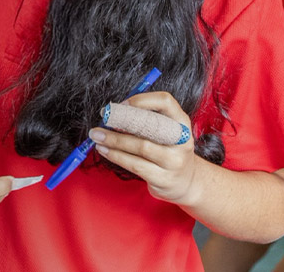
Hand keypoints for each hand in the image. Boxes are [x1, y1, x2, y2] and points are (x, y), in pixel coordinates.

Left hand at [90, 91, 203, 205]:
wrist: (186, 182)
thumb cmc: (168, 151)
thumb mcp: (165, 132)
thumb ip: (145, 121)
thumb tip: (113, 113)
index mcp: (181, 122)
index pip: (165, 101)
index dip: (141, 100)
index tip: (121, 105)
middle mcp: (182, 140)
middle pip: (150, 126)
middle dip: (121, 120)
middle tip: (103, 118)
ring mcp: (174, 161)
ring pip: (140, 147)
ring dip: (114, 140)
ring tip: (97, 136)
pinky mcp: (163, 178)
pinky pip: (135, 164)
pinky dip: (116, 156)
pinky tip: (104, 150)